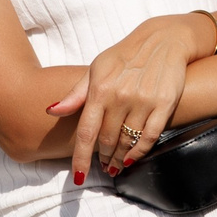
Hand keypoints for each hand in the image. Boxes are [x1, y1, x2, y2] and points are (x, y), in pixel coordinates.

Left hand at [51, 12, 211, 182]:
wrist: (163, 40)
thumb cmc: (124, 56)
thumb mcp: (96, 69)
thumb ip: (76, 94)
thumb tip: (52, 111)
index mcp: (100, 89)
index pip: (86, 132)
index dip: (81, 158)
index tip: (78, 176)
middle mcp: (121, 97)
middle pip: (106, 140)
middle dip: (102, 157)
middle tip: (102, 165)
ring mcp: (144, 101)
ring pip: (127, 141)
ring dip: (119, 157)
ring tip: (115, 165)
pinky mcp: (165, 104)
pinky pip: (150, 136)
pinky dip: (140, 151)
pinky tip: (132, 158)